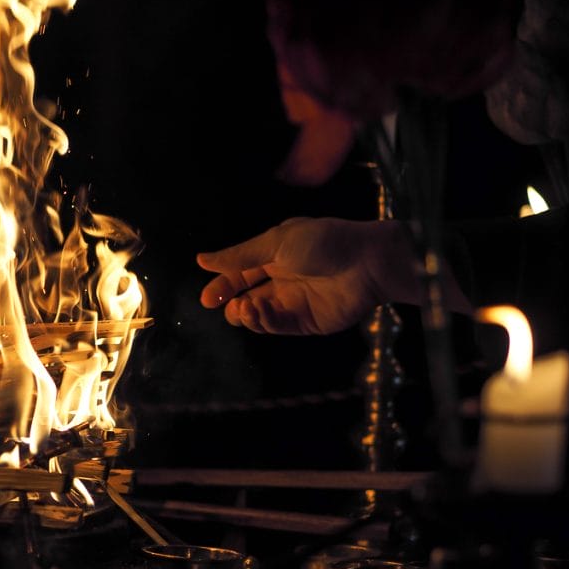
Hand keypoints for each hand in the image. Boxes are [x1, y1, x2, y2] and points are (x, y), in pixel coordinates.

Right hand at [197, 217, 406, 334]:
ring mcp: (294, 301)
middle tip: (221, 304)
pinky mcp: (306, 322)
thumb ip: (238, 256)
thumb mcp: (275, 243)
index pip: (240, 273)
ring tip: (244, 307)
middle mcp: (283, 279)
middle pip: (246, 297)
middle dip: (230, 304)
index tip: (206, 298)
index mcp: (274, 255)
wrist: (366, 262)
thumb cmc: (324, 242)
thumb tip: (202, 260)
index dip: (222, 285)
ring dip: (245, 314)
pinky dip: (263, 321)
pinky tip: (258, 311)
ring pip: (258, 315)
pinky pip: (276, 326)